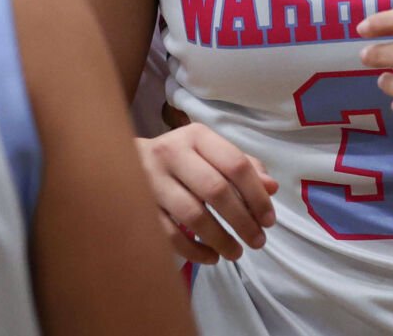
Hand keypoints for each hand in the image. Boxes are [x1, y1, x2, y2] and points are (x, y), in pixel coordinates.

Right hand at [138, 124, 279, 264]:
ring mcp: (152, 180)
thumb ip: (243, 167)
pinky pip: (169, 234)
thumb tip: (271, 187)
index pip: (236, 164)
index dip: (257, 195)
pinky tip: (211, 257)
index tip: (269, 221)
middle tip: (258, 241)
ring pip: (192, 215)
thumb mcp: (211, 152)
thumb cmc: (180, 158)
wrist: (121, 160)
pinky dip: (193, 250)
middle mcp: (172, 153)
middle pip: (215, 190)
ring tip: (236, 253)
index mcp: (196, 136)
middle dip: (242, 221)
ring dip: (220, 239)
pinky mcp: (139, 205)